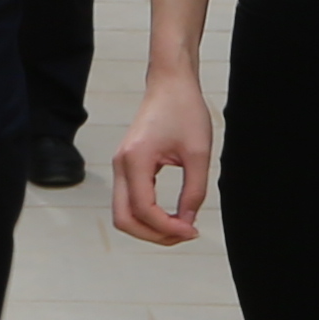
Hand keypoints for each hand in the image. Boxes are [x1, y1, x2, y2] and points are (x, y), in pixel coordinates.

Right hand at [111, 66, 216, 246]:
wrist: (170, 84)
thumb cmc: (184, 110)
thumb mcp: (198, 153)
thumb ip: (194, 192)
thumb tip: (187, 221)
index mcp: (135, 160)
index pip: (143, 210)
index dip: (167, 228)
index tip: (192, 230)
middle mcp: (121, 165)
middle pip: (124, 219)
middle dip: (153, 235)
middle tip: (184, 235)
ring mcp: (121, 166)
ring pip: (123, 214)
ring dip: (148, 228)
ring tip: (179, 228)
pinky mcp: (127, 166)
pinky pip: (129, 202)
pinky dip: (146, 216)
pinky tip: (170, 216)